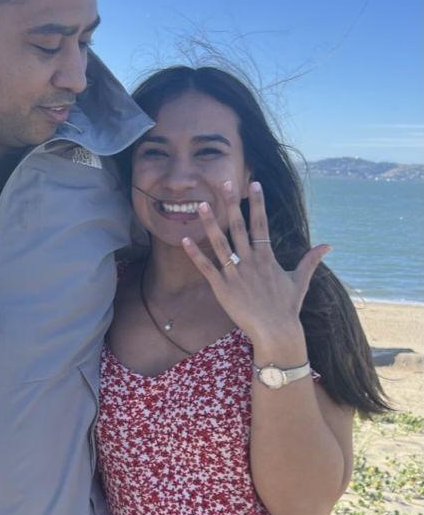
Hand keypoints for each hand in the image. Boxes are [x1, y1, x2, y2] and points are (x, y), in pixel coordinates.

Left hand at [181, 180, 329, 348]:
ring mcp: (235, 274)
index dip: (257, 203)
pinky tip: (185, 239)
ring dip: (209, 223)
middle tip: (224, 183)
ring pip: (220, 243)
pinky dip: (195, 254)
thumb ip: (310, 260)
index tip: (254, 183)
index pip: (261, 224)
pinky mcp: (222, 288)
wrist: (276, 332)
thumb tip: (329, 245)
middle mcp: (250, 262)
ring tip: (200, 204)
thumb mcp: (299, 281)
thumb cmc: (287, 307)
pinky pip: (206, 268)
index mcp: (266, 257)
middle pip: (238, 227)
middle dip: (231, 204)